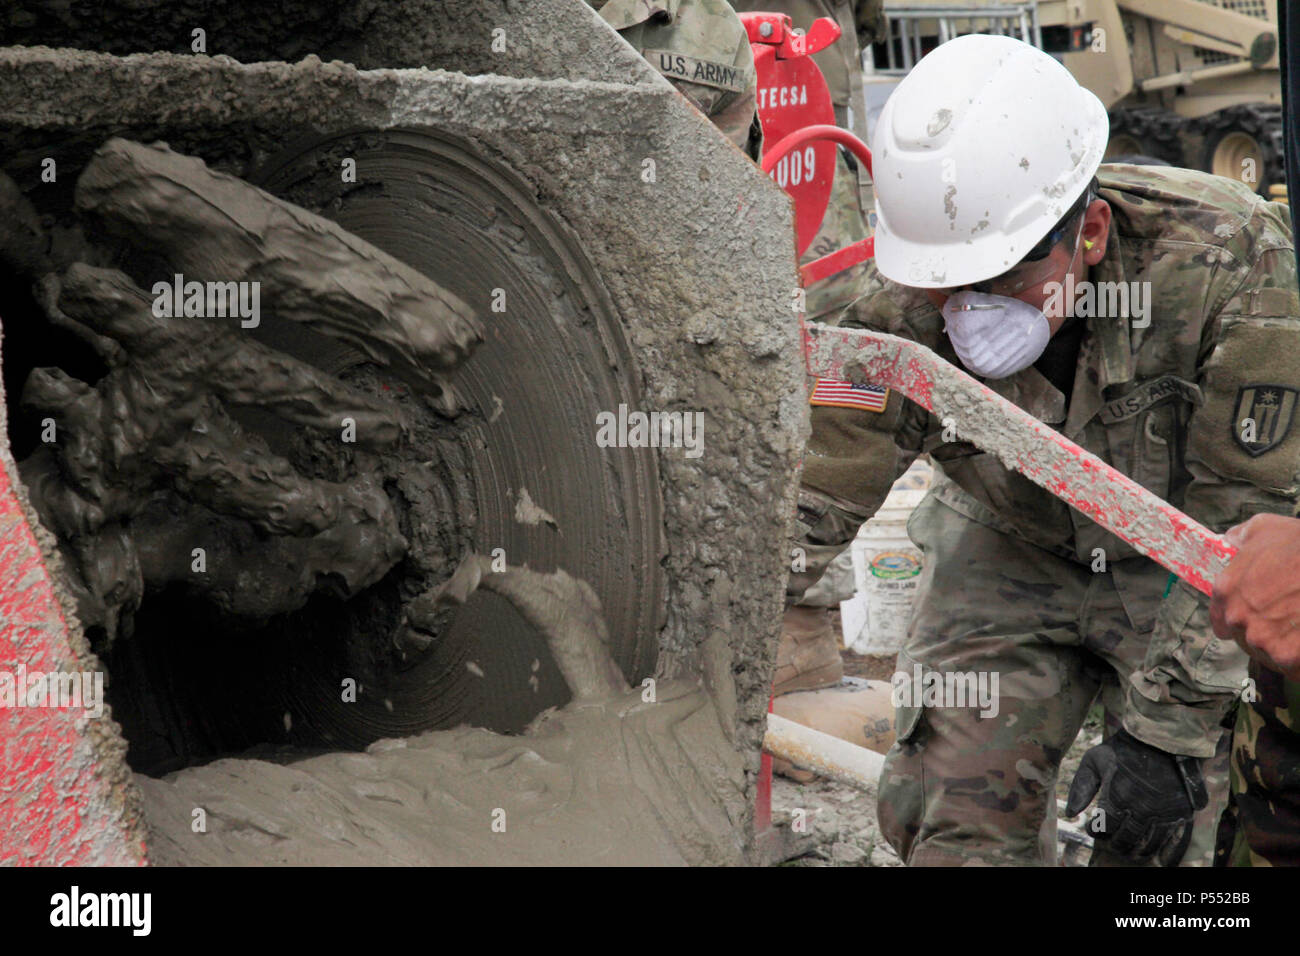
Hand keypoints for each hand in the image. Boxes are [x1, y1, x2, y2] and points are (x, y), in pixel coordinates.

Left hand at [1065, 729, 1207, 865]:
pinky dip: (1165, 853)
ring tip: (1130, 849)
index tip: (1093, 828)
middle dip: (1115, 843)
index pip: (1103, 828)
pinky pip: (1174, 842)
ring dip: (1136, 850)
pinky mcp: (1181, 813)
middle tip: (1111, 842)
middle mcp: (1140, 809)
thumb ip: (1080, 787)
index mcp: (1117, 797)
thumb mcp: (1094, 760)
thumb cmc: (1123, 749)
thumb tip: (1071, 814)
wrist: (1162, 739)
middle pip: (1125, 840)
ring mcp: (1163, 813)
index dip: (1095, 831)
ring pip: (1148, 844)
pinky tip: (1158, 859)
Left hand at [1210, 513, 1299, 680]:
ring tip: (1299, 629)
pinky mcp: (1288, 657)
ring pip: (1269, 654)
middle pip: (1246, 638)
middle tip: (1288, 619)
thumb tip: (1229, 541)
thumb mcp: (1264, 528)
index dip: (1240, 619)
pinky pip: (1292, 668)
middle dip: (1265, 632)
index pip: (1220, 620)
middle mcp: (1238, 617)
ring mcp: (1262, 639)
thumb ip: (1239, 537)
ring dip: (1284, 647)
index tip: (1256, 617)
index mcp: (1226, 590)